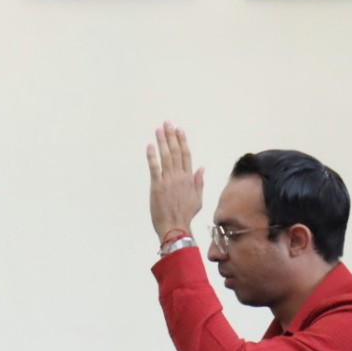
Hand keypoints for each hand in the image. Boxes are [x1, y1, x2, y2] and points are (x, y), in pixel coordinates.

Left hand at [147, 122, 204, 241]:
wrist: (175, 227)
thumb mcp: (198, 199)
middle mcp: (179, 176)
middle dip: (171, 136)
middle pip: (175, 152)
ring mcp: (168, 180)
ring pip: (165, 156)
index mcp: (189, 178)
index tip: (179, 130)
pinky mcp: (157, 186)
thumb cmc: (186, 215)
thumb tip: (201, 167)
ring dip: (162, 142)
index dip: (182, 141)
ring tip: (158, 130)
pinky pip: (154, 168)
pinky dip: (152, 156)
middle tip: (167, 124)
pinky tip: (150, 146)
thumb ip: (199, 181)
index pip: (186, 155)